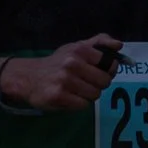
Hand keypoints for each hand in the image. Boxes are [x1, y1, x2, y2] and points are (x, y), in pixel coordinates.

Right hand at [0, 34, 123, 110]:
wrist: (28, 77)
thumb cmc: (56, 62)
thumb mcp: (76, 47)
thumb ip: (99, 43)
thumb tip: (119, 45)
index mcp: (80, 50)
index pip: (110, 64)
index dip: (108, 70)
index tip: (99, 72)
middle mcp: (73, 64)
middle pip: (104, 82)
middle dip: (98, 84)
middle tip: (86, 82)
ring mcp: (65, 81)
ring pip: (94, 95)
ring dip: (88, 95)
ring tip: (76, 90)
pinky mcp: (59, 96)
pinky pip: (83, 105)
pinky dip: (78, 103)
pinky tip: (69, 97)